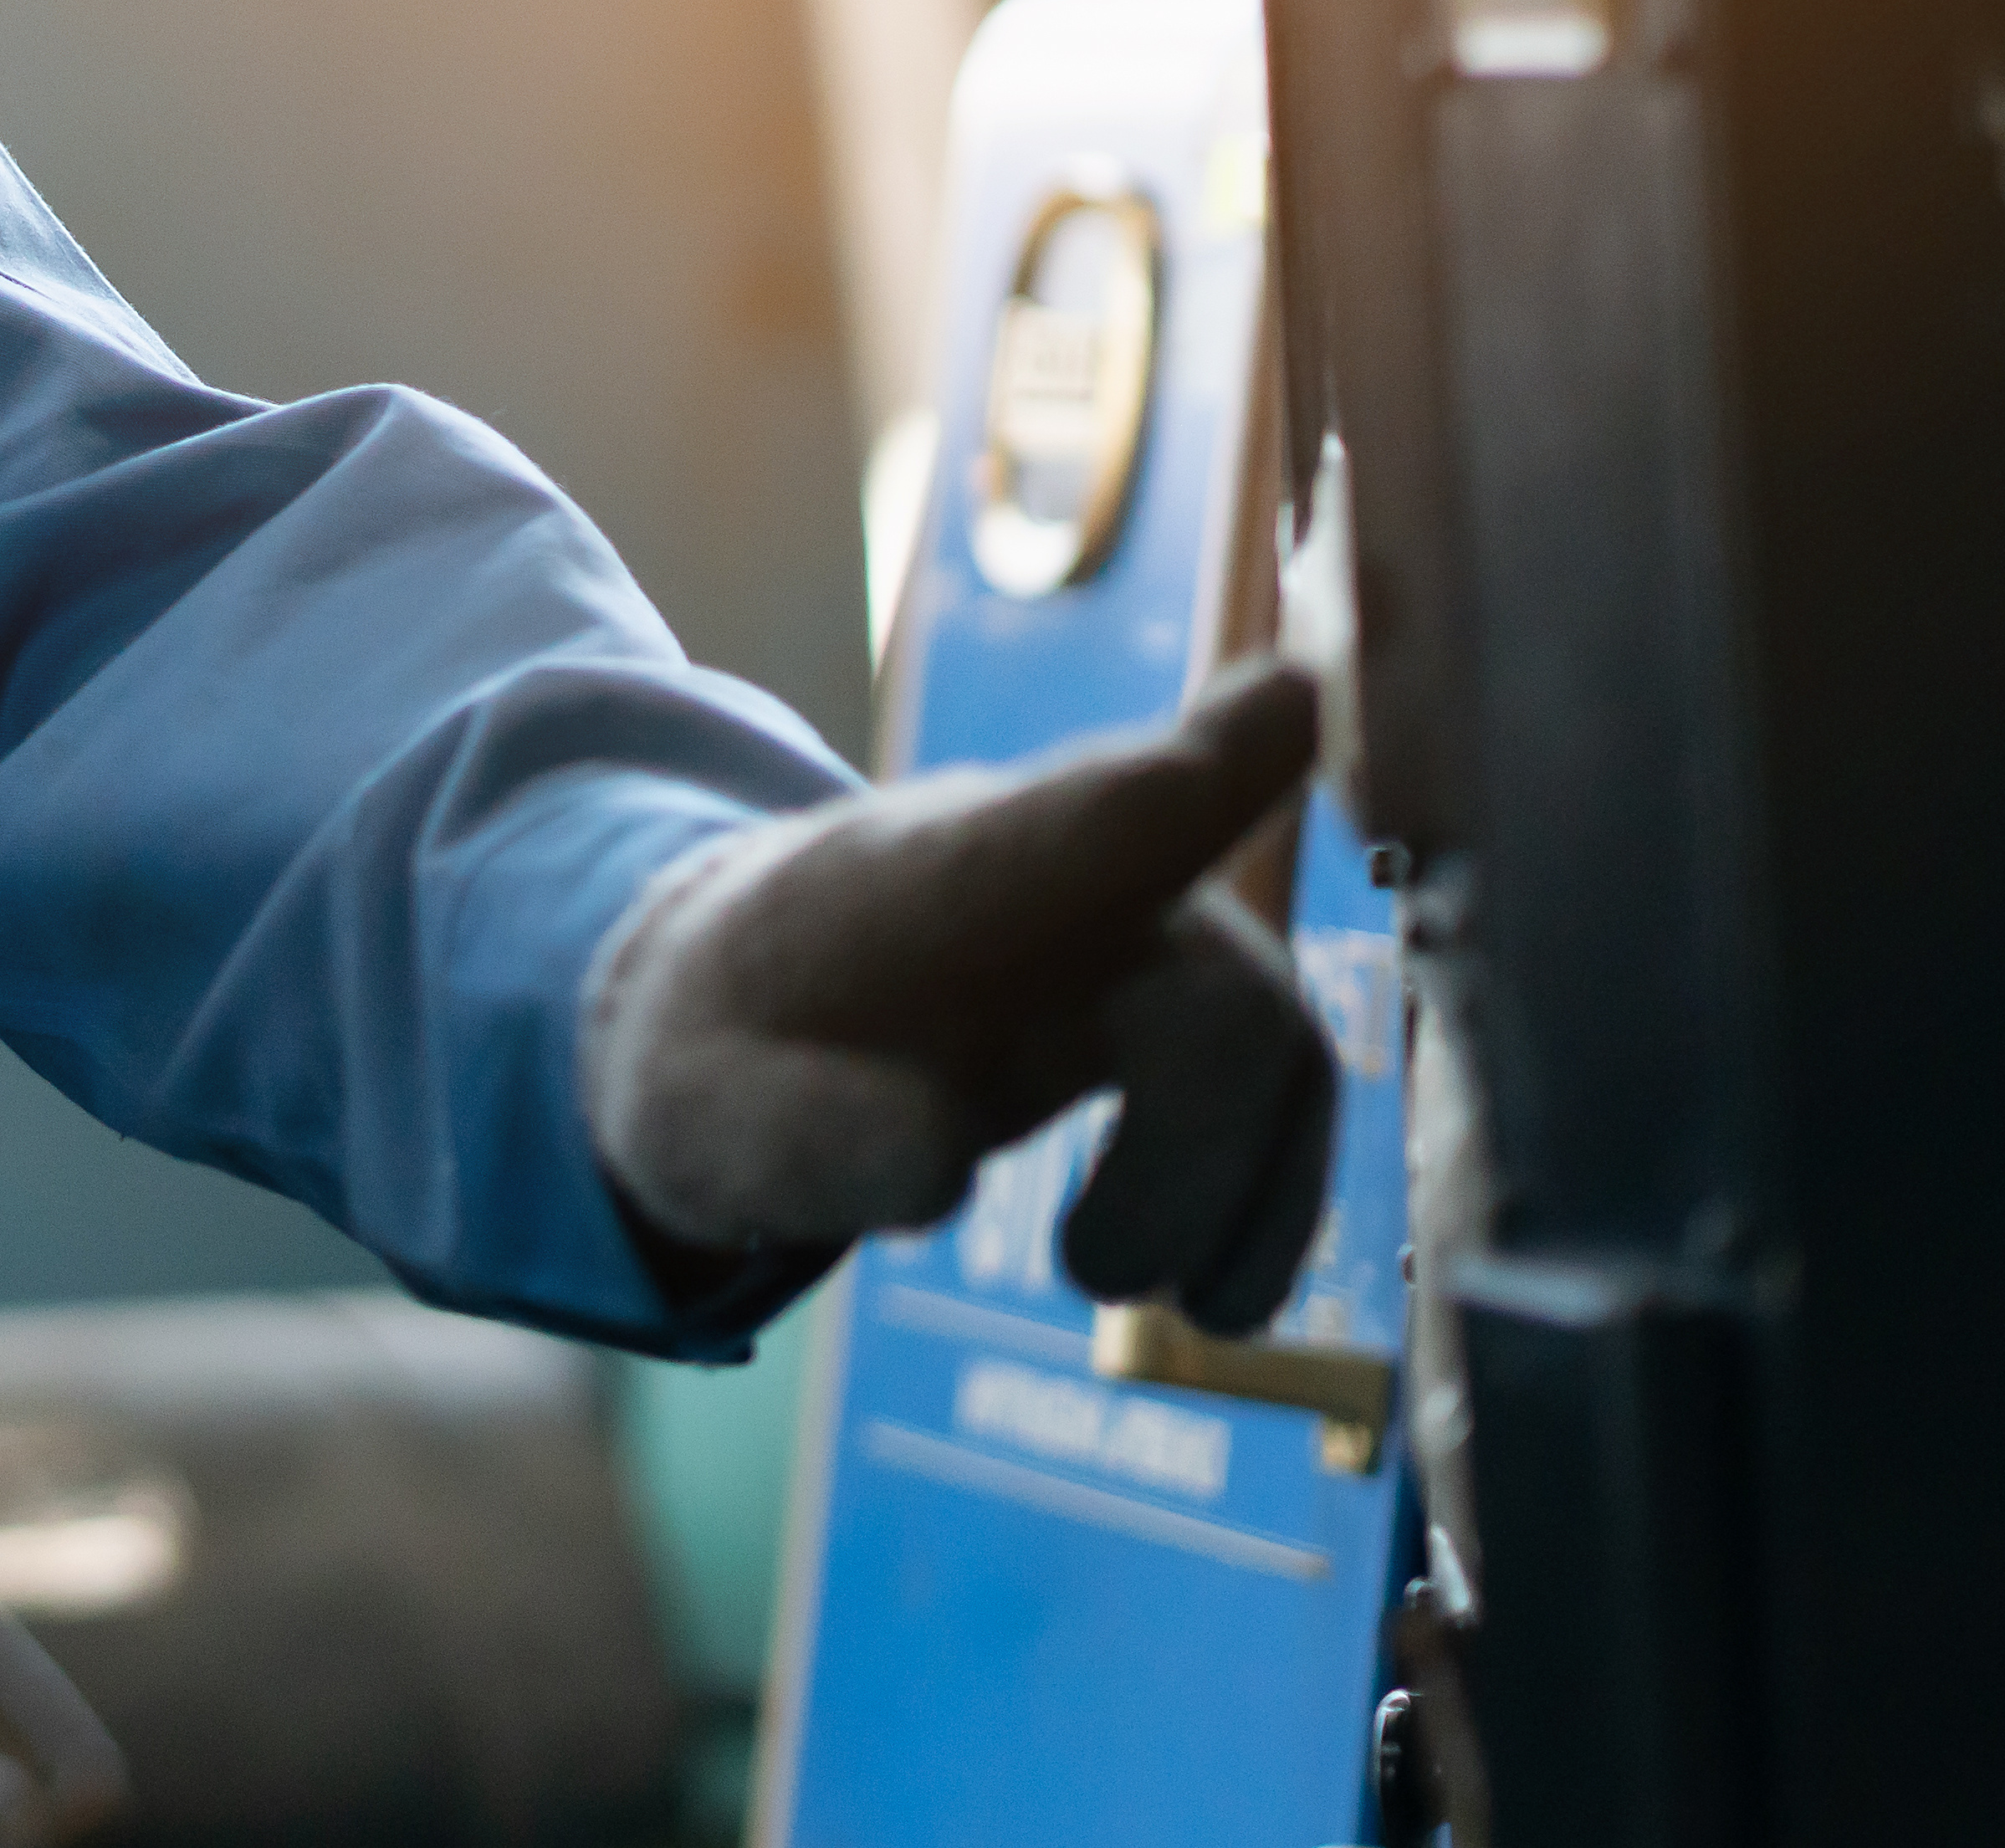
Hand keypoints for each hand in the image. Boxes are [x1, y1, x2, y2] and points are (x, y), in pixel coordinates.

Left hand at [580, 661, 1346, 1331]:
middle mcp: (1074, 881)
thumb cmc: (726, 1048)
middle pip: (1218, 982)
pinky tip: (1212, 1297)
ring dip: (1241, 1197)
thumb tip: (939, 1167)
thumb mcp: (701, 1111)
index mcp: (949, 871)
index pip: (1101, 812)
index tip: (1303, 695)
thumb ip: (797, 1135)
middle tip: (1088, 1273)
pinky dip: (1265, 1205)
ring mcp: (1137, 937)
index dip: (1213, 764)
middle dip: (1189, 1152)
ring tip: (1167, 1309)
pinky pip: (1278, 1093)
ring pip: (1273, 1046)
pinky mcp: (1178, 1016)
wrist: (748, 1019)